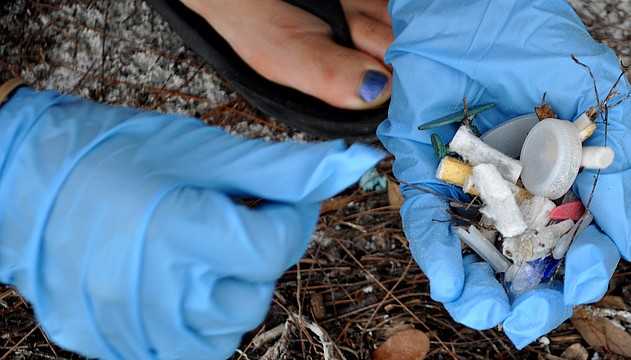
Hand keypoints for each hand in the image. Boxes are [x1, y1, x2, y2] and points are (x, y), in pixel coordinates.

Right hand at [0, 87, 382, 358]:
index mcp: (176, 233)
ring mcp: (129, 325)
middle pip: (254, 294)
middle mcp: (152, 291)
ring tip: (204, 249)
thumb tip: (349, 166)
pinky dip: (197, 320)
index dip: (291, 217)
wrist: (28, 178)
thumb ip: (282, 170)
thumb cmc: (113, 155)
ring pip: (225, 330)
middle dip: (260, 257)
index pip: (274, 246)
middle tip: (234, 220)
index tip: (281, 198)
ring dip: (230, 290)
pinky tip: (184, 282)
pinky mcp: (112, 343)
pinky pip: (184, 350)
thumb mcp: (204, 151)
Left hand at [377, 0, 630, 347]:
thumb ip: (616, 173)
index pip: (574, 242)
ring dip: (477, 291)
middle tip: (526, 318)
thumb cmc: (538, 37)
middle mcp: (515, 192)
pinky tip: (448, 281)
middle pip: (521, 262)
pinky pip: (425, 220)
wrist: (473, 0)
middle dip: (526, 297)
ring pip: (472, 255)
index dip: (579, 270)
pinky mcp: (424, 171)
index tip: (577, 282)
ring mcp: (469, 187)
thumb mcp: (599, 102)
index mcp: (562, 182)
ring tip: (483, 310)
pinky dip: (436, 251)